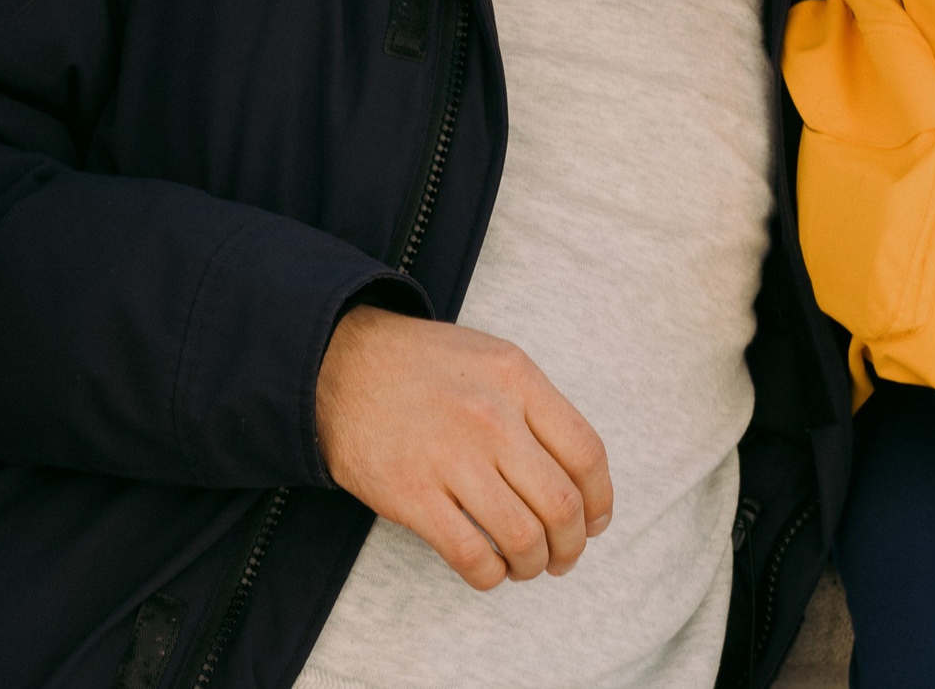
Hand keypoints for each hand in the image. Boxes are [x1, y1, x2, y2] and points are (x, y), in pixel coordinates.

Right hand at [314, 306, 611, 588]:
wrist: (334, 361)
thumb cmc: (419, 366)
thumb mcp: (488, 359)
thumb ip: (534, 407)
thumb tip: (578, 480)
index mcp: (516, 378)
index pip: (586, 454)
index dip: (600, 501)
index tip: (594, 523)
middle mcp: (490, 416)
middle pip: (561, 504)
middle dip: (571, 545)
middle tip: (561, 556)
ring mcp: (449, 456)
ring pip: (523, 537)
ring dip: (533, 565)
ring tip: (525, 565)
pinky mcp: (409, 493)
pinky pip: (470, 555)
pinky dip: (490, 575)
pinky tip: (488, 568)